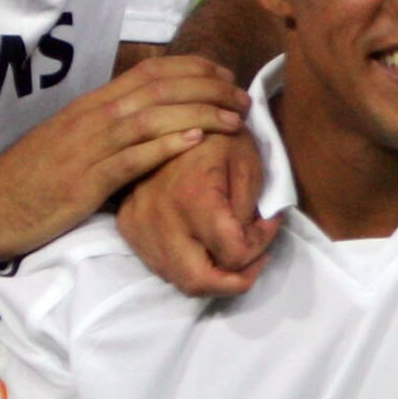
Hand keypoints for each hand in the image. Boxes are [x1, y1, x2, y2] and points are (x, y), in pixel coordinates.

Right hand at [0, 58, 246, 260]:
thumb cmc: (30, 178)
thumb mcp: (71, 142)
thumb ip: (106, 129)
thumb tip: (146, 124)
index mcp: (90, 106)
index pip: (148, 73)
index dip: (191, 68)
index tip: (222, 74)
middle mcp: (92, 119)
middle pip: (159, 89)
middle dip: (207, 87)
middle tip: (241, 95)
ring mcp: (89, 148)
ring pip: (153, 118)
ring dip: (200, 113)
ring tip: (235, 118)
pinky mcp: (87, 180)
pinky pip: (134, 158)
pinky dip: (168, 146)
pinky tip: (199, 140)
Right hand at [115, 126, 276, 298]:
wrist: (171, 117)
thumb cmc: (218, 137)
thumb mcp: (247, 164)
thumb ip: (249, 212)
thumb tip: (247, 248)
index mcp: (194, 198)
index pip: (233, 253)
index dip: (260, 246)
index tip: (269, 223)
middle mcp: (160, 218)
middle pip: (198, 282)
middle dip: (233, 281)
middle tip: (252, 261)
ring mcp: (139, 225)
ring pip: (177, 279)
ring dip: (210, 275)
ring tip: (231, 250)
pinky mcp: (129, 226)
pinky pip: (159, 264)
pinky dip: (186, 264)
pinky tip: (203, 244)